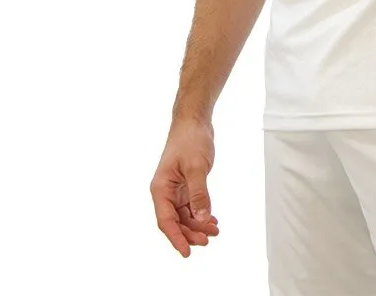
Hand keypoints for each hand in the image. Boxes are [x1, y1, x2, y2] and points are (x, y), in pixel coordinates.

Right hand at [149, 119, 220, 256]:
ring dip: (198, 225)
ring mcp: (175, 189)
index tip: (187, 253)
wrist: (194, 121)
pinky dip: (201, 214)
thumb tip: (202, 218)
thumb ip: (199, 194)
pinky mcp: (185, 185)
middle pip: (176, 222)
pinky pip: (191, 206)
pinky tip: (211, 220)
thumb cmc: (190, 139)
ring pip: (184, 216)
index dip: (176, 238)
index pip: (166, 221)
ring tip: (214, 231)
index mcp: (161, 188)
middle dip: (190, 233)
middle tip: (208, 240)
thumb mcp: (196, 167)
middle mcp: (165, 191)